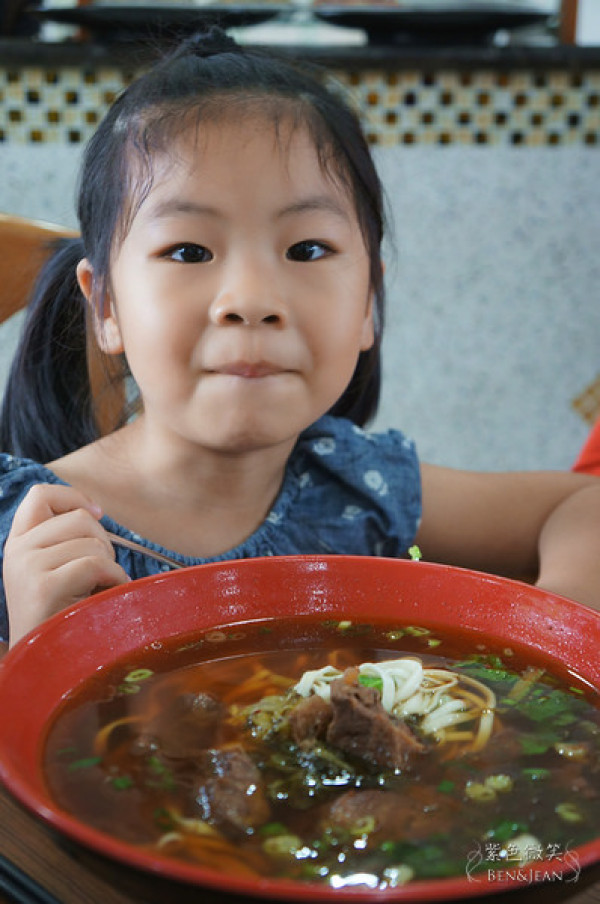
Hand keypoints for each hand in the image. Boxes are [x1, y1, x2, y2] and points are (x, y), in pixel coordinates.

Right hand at [3, 484, 129, 646]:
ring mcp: (27, 567)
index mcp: (18, 543)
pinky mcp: (43, 587)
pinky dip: (113, 580)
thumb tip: (95, 511)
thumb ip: (64, 540)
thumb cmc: (64, 616)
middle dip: (102, 543)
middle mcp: (17, 551)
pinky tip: (103, 599)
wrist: (45, 666)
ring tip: (96, 592)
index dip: (74, 497)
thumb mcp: (55, 570)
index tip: (96, 515)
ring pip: (92, 543)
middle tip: (98, 576)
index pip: (40, 494)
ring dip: (109, 567)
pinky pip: (96, 565)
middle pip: (79, 518)